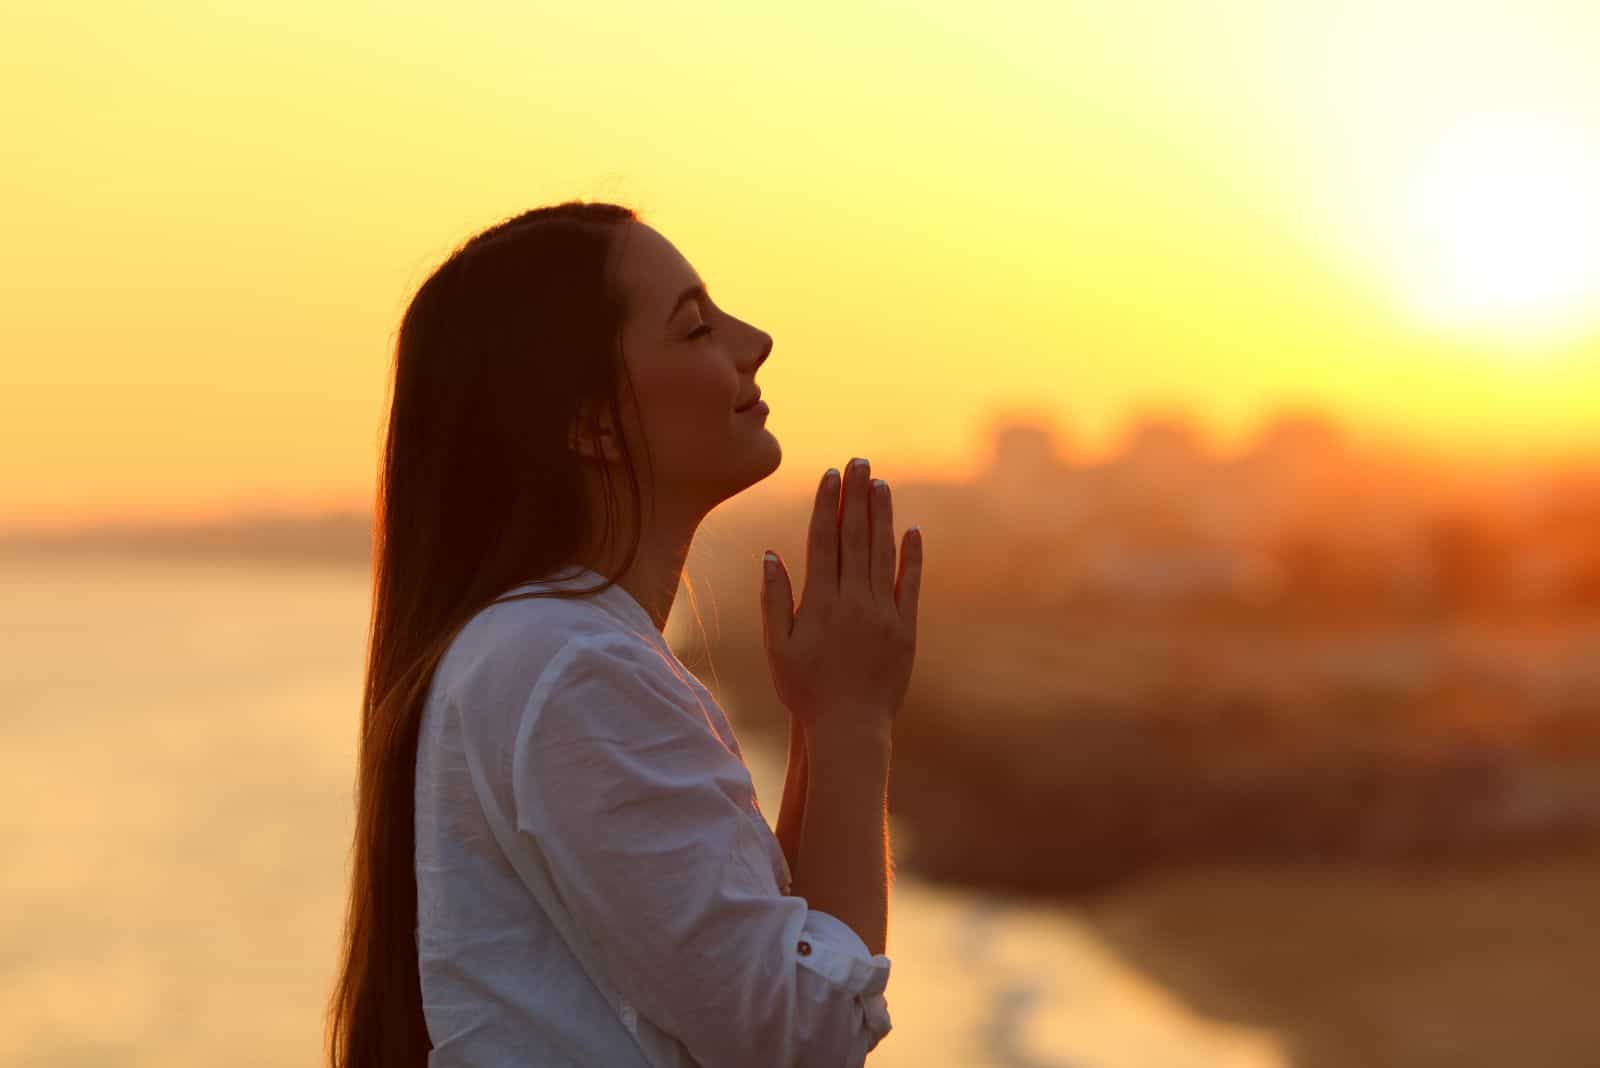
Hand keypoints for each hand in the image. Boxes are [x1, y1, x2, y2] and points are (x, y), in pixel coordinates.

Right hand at [759, 458, 921, 743]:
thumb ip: (774, 600)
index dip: (826, 505)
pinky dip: (912, 557)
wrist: (851, 729)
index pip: (823, 542)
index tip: (829, 475)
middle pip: (855, 538)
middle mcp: (854, 602)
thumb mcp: (777, 648)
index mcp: (820, 604)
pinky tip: (912, 531)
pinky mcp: (907, 630)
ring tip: (880, 483)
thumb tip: (771, 555)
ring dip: (882, 516)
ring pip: (884, 554)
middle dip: (856, 497)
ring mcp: (884, 614)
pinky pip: (911, 585)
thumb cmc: (806, 691)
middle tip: (858, 462)